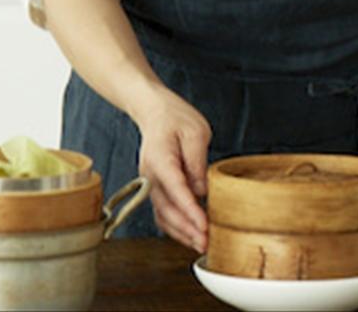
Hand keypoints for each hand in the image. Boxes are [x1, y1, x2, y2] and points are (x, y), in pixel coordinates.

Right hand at [132, 88, 212, 251]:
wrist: (154, 112)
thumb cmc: (176, 118)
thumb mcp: (195, 133)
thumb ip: (198, 162)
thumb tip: (201, 190)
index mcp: (160, 160)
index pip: (176, 191)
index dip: (191, 212)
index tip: (204, 226)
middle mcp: (150, 177)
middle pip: (167, 210)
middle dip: (188, 230)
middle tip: (207, 243)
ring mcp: (150, 184)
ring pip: (163, 216)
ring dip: (181, 233)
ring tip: (201, 244)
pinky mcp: (155, 188)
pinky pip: (162, 213)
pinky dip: (175, 227)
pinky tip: (190, 234)